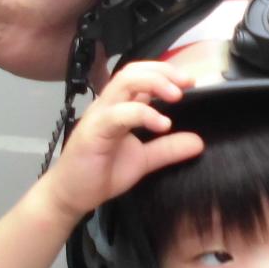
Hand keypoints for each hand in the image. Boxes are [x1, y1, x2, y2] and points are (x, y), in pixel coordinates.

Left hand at [0, 0, 180, 79]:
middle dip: (170, 28)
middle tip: (197, 40)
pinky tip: (143, 83)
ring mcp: (99, 34)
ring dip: (152, 55)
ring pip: (140, 48)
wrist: (9, 13)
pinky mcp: (87, 62)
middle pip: (153, 17)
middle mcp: (110, 3)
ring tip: (173, 64)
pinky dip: (127, 80)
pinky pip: (115, 75)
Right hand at [42, 60, 203, 221]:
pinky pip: (118, 114)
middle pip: (132, 72)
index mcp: (118, 107)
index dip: (165, 72)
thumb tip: (198, 142)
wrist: (71, 195)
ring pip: (123, 83)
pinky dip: (142, 113)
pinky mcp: (93, 132)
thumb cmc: (100, 173)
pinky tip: (162, 124)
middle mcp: (107, 105)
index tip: (189, 81)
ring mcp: (99, 116)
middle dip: (162, 72)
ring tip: (176, 96)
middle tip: (187, 84)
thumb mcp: (143, 161)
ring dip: (154, 83)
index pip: (139, 75)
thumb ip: (167, 149)